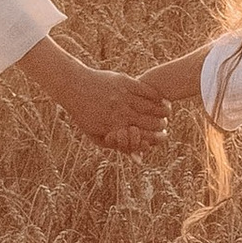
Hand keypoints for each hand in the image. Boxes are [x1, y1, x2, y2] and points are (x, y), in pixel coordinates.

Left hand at [57, 61, 171, 152]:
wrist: (74, 87)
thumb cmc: (84, 114)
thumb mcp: (96, 135)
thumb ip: (118, 147)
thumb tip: (138, 160)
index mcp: (115, 127)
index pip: (144, 136)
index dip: (156, 138)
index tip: (161, 136)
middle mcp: (120, 112)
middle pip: (151, 121)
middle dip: (161, 124)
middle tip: (165, 124)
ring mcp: (123, 96)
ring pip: (152, 105)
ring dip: (163, 110)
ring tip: (167, 111)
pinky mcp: (124, 82)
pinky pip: (146, 90)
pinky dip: (156, 95)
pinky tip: (160, 97)